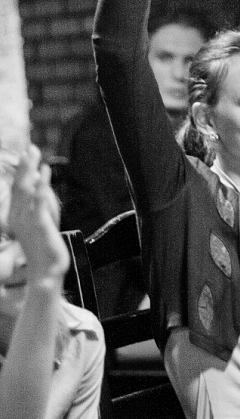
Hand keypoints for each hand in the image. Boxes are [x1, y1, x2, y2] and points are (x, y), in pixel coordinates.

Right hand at [7, 146, 68, 283]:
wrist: (45, 271)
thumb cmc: (42, 248)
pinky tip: (45, 172)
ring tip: (35, 154)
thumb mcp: (39, 223)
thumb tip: (37, 183)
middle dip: (25, 165)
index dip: (22, 169)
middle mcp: (19, 216)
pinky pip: (39, 202)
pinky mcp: (39, 225)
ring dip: (30, 170)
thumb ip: (37, 203)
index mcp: (16, 215)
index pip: (18, 187)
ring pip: (26, 190)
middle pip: (19, 185)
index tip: (27, 152)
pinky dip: (41, 185)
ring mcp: (28, 220)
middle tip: (30, 147)